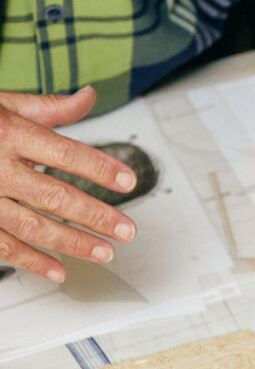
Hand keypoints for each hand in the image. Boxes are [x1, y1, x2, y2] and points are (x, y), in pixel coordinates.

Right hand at [0, 86, 137, 280]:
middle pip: (55, 196)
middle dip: (96, 216)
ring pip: (33, 226)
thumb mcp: (3, 103)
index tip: (128, 181)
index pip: (65, 153)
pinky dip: (33, 262)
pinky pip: (4, 246)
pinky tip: (58, 271)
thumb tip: (89, 97)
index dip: (100, 168)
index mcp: (8, 133)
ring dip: (72, 243)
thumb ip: (48, 108)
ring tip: (104, 252)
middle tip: (126, 230)